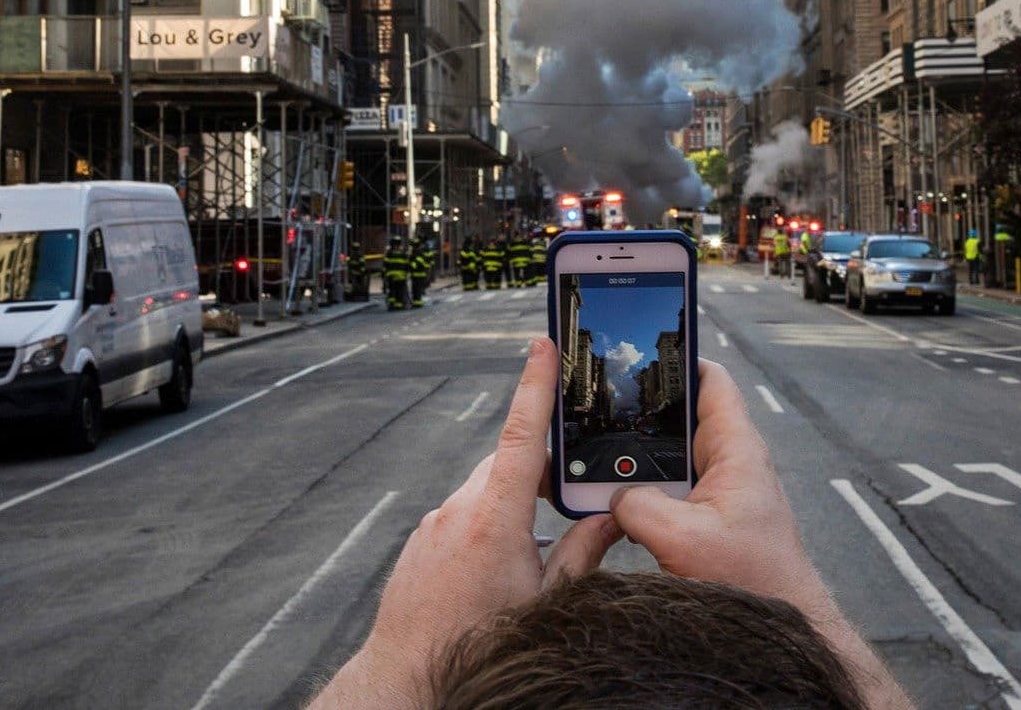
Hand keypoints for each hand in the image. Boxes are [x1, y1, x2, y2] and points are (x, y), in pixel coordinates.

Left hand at [311, 337, 621, 706]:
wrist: (407, 677)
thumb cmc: (481, 644)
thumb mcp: (548, 602)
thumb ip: (583, 553)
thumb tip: (612, 518)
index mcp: (496, 518)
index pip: (523, 435)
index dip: (535, 385)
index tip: (541, 344)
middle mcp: (459, 510)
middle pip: (507, 466)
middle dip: (537, 475)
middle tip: (565, 502)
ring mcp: (434, 524)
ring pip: (484, 493)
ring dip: (510, 510)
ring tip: (524, 562)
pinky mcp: (420, 542)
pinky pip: (459, 518)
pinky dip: (483, 530)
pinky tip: (491, 575)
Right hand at [607, 359, 822, 607]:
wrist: (779, 628)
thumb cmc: (753, 582)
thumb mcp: (684, 539)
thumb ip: (640, 507)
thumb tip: (613, 497)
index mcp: (736, 450)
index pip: (711, 381)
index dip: (679, 358)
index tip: (639, 348)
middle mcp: (729, 464)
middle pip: (680, 418)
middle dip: (642, 413)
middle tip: (599, 403)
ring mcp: (718, 494)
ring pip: (669, 460)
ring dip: (637, 462)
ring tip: (593, 457)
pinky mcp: (707, 521)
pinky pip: (668, 494)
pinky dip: (641, 494)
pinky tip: (611, 505)